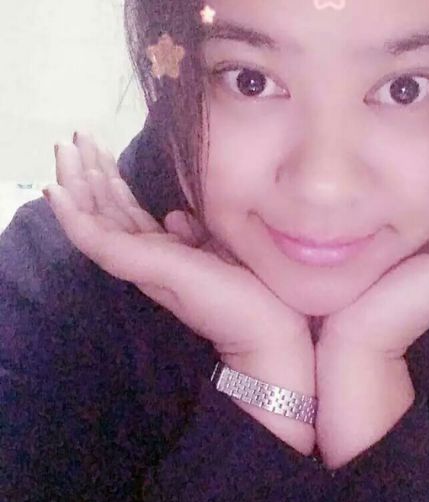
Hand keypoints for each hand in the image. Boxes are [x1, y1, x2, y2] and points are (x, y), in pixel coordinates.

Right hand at [44, 132, 315, 452]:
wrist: (268, 329)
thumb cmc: (255, 290)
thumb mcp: (222, 249)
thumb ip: (194, 234)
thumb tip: (174, 216)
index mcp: (166, 254)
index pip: (127, 214)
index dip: (110, 183)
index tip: (98, 150)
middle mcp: (149, 259)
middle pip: (105, 212)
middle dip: (87, 174)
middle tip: (71, 139)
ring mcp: (143, 264)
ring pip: (94, 221)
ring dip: (74, 183)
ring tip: (61, 148)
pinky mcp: (145, 267)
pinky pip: (96, 240)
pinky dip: (72, 217)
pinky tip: (54, 192)